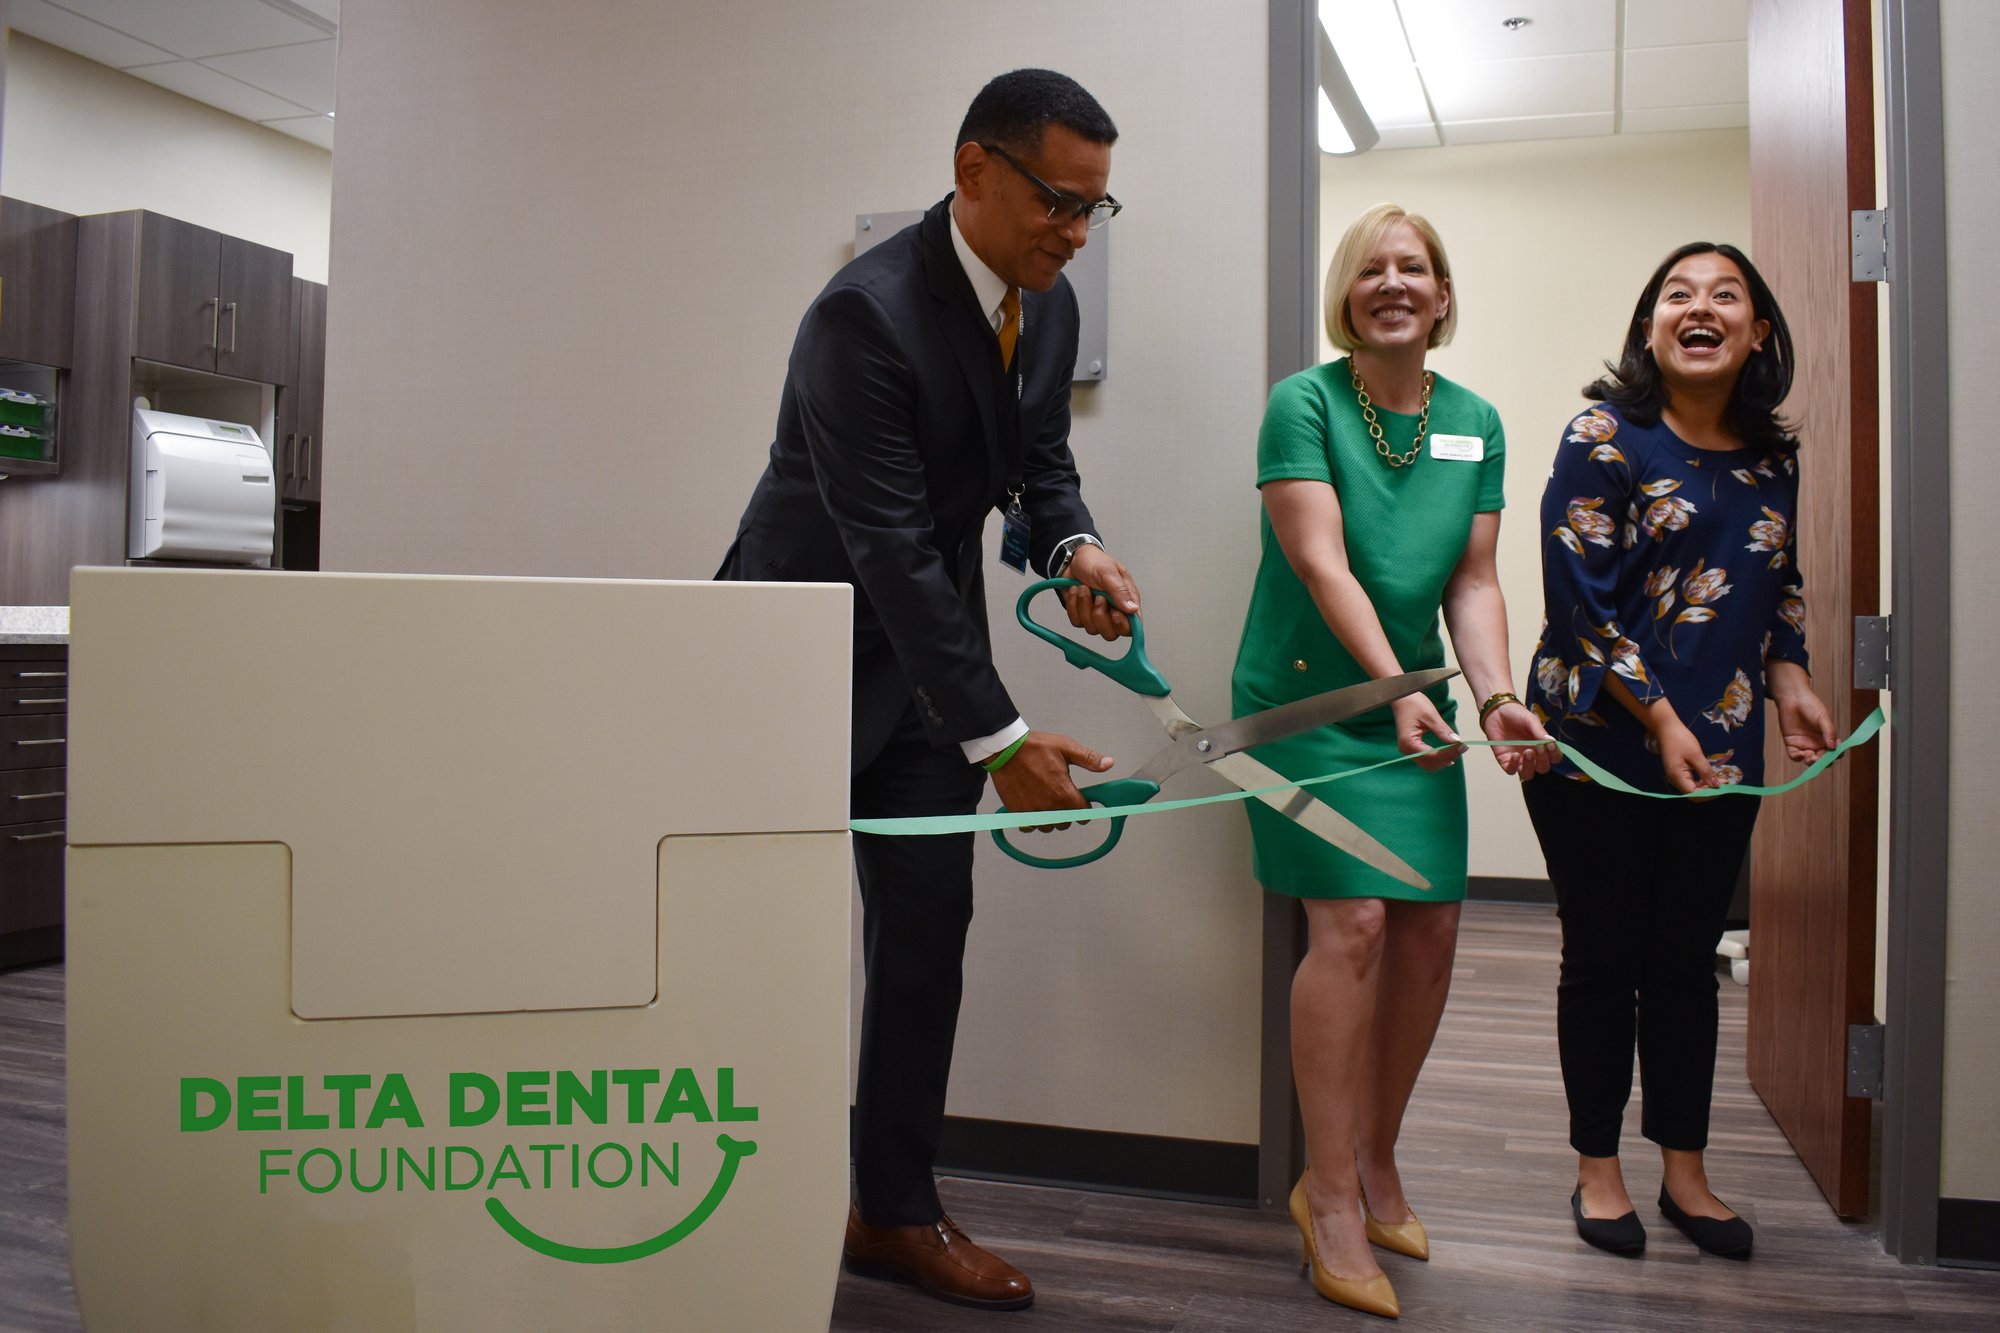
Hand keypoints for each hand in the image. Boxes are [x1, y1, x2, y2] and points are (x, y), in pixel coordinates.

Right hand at [986, 730, 1113, 831]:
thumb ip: (1088, 759)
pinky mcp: (1017, 812)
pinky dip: (1033, 821)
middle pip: (1066, 823)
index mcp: (1064, 792)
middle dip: (1067, 813)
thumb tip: (1109, 764)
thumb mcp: (1066, 747)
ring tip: (1047, 802)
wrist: (1005, 749)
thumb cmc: (1035, 747)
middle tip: (1061, 797)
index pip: (1083, 813)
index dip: (1084, 807)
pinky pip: (1030, 826)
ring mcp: (1032, 811)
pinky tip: (1033, 808)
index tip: (1080, 800)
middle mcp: (1049, 806)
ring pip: (1048, 826)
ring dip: (1051, 818)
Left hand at [1060, 544, 1140, 641]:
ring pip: (1092, 629)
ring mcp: (1096, 615)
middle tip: (1098, 597)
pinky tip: (1075, 591)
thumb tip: (1133, 609)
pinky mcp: (1081, 616)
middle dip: (1100, 616)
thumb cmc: (1094, 562)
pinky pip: (1077, 622)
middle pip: (1111, 634)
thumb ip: (1120, 591)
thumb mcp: (1109, 572)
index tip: (1114, 613)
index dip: (1123, 625)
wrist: (1071, 559)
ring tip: (1084, 588)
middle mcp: (1113, 611)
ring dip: (1084, 606)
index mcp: (1126, 601)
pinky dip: (1073, 605)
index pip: (1131, 626)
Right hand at [1392, 693, 1465, 771]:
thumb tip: (1457, 742)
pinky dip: (1438, 758)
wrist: (1401, 697)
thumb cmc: (1413, 703)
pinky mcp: (1412, 748)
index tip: (1463, 746)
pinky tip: (1448, 752)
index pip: (1432, 756)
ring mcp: (1408, 750)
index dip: (1449, 753)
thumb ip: (1443, 730)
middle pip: (1431, 764)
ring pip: (1429, 765)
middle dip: (1447, 758)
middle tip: (1462, 748)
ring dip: (1444, 760)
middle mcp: (1406, 750)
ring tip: (1457, 749)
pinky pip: (1426, 759)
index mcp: (1409, 742)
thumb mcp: (1430, 715)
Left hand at [1482, 701, 1553, 779]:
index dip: (1555, 755)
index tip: (1550, 745)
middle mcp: (1533, 756)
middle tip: (1538, 747)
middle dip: (1543, 760)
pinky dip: (1514, 765)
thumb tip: (1552, 742)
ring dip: (1530, 766)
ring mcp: (1519, 760)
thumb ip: (1540, 731)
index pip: (1554, 758)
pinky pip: (1511, 770)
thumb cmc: (1516, 715)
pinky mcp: (1505, 761)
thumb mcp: (1530, 720)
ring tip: (1527, 752)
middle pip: (1543, 768)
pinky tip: (1515, 755)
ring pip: (1528, 774)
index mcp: (1542, 746)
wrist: (1496, 711)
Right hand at [1653, 717, 1717, 794]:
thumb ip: (1706, 772)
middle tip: (1724, 783)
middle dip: (1709, 791)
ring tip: (1721, 780)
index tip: (1723, 788)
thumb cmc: (1680, 740)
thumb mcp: (1696, 755)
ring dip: (1707, 786)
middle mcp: (1675, 780)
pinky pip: (1691, 782)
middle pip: (1693, 793)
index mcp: (1677, 777)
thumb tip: (1716, 786)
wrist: (1666, 729)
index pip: (1694, 794)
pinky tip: (1710, 777)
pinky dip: (1701, 781)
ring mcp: (1676, 777)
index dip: (1708, 794)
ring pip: (1693, 788)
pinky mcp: (1678, 773)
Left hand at [1773, 685, 1837, 763]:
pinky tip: (1800, 754)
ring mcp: (1804, 744)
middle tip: (1820, 759)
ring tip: (1811, 758)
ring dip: (1811, 762)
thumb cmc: (1810, 705)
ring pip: (1809, 760)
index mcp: (1828, 737)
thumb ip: (1829, 732)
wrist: (1792, 698)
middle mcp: (1817, 743)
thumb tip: (1833, 747)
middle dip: (1823, 762)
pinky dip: (1798, 758)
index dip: (1836, 755)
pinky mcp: (1791, 743)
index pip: (1835, 751)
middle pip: (1823, 759)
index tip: (1834, 754)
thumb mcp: (1823, 718)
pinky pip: (1795, 756)